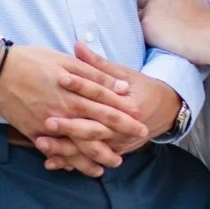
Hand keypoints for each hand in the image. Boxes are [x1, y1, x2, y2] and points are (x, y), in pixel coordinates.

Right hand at [0, 44, 144, 176]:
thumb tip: (120, 86)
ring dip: (97, 156)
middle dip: (119, 137)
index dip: (125, 115)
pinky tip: (79, 168)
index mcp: (74, 93)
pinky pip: (56, 151)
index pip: (106, 107)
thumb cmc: (32, 61)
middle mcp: (64, 113)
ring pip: (78, 146)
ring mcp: (49, 126)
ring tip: (112, 163)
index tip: (141, 120)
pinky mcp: (35, 133)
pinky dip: (69, 161)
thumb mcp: (65, 61)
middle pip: (97, 130)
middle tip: (137, 141)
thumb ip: (94, 75)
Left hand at [38, 45, 183, 173]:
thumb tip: (78, 45)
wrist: (167, 111)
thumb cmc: (144, 88)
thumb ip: (99, 65)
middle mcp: (125, 127)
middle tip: (47, 121)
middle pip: (94, 127)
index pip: (101, 94)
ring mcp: (119, 143)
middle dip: (69, 126)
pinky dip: (71, 163)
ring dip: (65, 149)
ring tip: (42, 144)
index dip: (81, 85)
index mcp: (129, 104)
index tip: (60, 78)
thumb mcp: (125, 74)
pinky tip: (50, 163)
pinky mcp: (114, 152)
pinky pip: (90, 160)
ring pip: (90, 149)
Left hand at [139, 0, 209, 62]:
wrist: (206, 35)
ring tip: (139, 33)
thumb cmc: (208, 21)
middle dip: (139, 11)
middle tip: (142, 24)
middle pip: (138, 1)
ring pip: (134, 15)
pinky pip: (134, 29)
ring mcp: (150, 8)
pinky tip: (140, 40)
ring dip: (136, 23)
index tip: (148, 12)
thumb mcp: (204, 2)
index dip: (146, 2)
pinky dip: (136, 34)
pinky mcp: (145, 24)